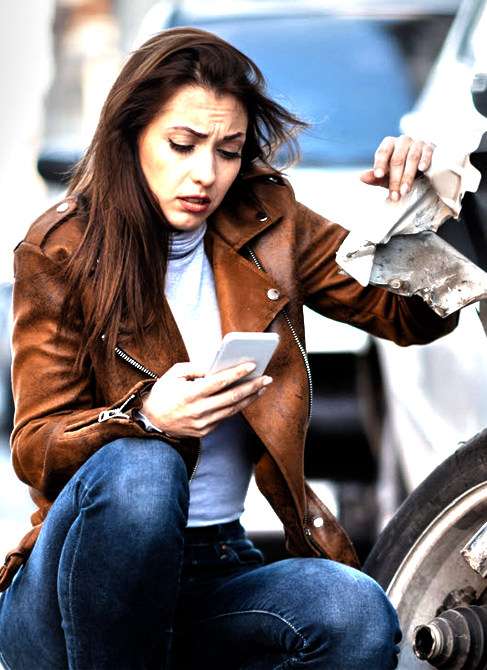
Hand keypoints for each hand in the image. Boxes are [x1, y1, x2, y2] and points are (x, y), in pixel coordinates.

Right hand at [141, 362, 271, 437]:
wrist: (151, 421)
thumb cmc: (163, 393)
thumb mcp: (174, 374)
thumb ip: (196, 368)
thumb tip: (217, 365)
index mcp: (190, 394)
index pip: (219, 382)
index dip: (237, 373)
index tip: (252, 365)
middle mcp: (198, 410)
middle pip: (232, 398)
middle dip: (252, 387)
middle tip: (267, 378)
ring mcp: (203, 423)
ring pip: (232, 410)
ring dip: (249, 398)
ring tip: (262, 387)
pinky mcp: (205, 431)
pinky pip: (225, 417)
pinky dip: (237, 406)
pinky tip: (246, 397)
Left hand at [360, 135, 434, 201]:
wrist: (421, 168)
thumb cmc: (400, 171)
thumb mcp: (387, 176)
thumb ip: (375, 178)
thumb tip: (361, 177)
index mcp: (389, 144)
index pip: (382, 152)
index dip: (380, 164)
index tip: (378, 176)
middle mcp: (402, 141)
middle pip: (396, 159)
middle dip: (395, 179)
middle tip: (395, 194)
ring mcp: (416, 143)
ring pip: (411, 158)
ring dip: (408, 176)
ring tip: (405, 190)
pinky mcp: (429, 147)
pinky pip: (427, 152)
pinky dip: (424, 160)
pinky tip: (422, 169)